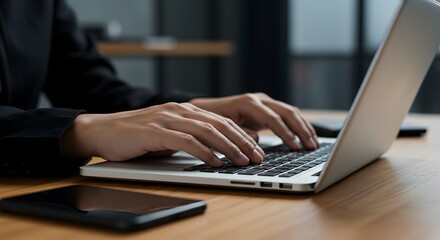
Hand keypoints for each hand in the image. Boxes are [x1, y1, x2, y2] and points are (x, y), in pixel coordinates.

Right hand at [60, 102, 264, 166]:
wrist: (101, 130)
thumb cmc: (136, 136)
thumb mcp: (168, 134)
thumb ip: (190, 137)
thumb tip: (215, 150)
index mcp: (185, 110)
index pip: (221, 121)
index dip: (241, 135)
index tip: (257, 149)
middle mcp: (179, 110)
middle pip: (219, 124)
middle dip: (242, 141)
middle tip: (257, 156)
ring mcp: (167, 119)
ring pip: (206, 131)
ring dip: (228, 146)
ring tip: (242, 160)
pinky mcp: (154, 131)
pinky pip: (185, 141)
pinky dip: (203, 152)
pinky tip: (215, 161)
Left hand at [190, 93, 318, 149]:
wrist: (205, 110)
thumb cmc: (211, 121)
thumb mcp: (222, 129)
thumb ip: (240, 134)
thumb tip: (256, 141)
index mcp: (248, 102)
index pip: (273, 118)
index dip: (286, 133)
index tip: (295, 147)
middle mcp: (259, 99)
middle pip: (287, 112)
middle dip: (301, 130)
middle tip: (311, 147)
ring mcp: (264, 102)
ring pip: (290, 112)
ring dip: (303, 127)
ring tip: (313, 144)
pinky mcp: (267, 109)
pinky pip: (287, 115)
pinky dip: (298, 126)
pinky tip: (305, 138)